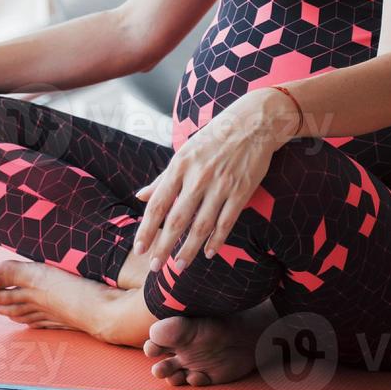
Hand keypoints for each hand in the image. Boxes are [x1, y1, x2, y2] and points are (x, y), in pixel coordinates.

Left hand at [131, 88, 299, 272]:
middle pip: (177, 220)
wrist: (252, 124)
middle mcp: (197, 177)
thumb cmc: (213, 138)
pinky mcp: (241, 191)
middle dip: (163, 246)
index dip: (147, 229)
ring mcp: (220, 185)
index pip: (158, 204)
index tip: (138, 249)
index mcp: (179, 166)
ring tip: (179, 265)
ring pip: (201, 226)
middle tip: (154, 266)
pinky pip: (226, 222)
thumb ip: (162, 178)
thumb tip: (140, 196)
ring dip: (188, 249)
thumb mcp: (184, 152)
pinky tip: (209, 253)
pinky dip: (217, 240)